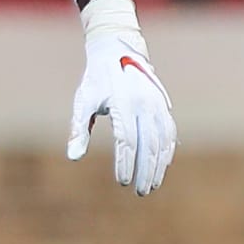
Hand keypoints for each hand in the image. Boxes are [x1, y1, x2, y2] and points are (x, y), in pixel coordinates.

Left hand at [67, 0, 176, 194]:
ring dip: (158, 165)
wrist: (117, 52)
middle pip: (148, 144)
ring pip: (162, 141)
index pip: (126, 140)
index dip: (126, 162)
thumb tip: (73, 157)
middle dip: (145, 170)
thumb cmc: (96, 81)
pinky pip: (169, 132)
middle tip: (139, 191)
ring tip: (151, 185)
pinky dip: (167, 152)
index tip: (122, 181)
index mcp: (123, 103)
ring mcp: (157, 105)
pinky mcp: (164, 106)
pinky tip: (161, 166)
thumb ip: (79, 129)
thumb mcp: (83, 101)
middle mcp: (144, 104)